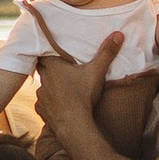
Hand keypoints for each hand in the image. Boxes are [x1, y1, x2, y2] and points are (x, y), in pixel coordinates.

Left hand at [32, 21, 123, 135]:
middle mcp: (43, 80)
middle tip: (61, 70)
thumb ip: (106, 53)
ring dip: (50, 87)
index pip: (43, 54)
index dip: (47, 53)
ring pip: (42, 87)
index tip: (54, 53)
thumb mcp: (97, 72)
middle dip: (50, 69)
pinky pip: (42, 104)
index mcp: (53, 67)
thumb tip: (118, 34)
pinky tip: (58, 105)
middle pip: (42, 70)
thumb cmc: (83, 95)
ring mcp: (40, 96)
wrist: (73, 125)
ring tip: (62, 89)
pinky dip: (49, 103)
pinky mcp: (40, 110)